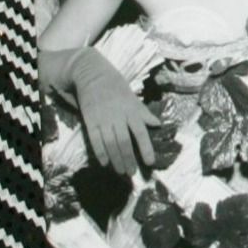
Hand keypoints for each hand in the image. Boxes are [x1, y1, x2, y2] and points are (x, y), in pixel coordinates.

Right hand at [67, 49, 161, 173]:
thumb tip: (158, 124)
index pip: (141, 132)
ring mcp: (103, 118)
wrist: (92, 74)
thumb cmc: (115, 86)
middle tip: (131, 173)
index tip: (150, 163)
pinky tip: (104, 163)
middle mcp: (117, 115)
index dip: (146, 148)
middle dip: (128, 159)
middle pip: (124, 142)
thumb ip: (143, 113)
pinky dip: (100, 152)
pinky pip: (94, 139)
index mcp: (131, 109)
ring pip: (110, 143)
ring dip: (115, 159)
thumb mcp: (132, 97)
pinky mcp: (90, 120)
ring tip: (120, 171)